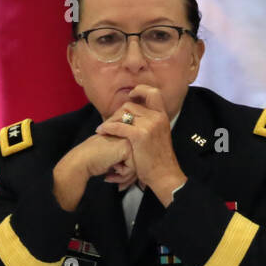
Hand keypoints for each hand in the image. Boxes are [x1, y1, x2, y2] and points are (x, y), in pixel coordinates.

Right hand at [53, 133, 133, 210]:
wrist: (80, 161)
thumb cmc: (92, 160)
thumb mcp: (112, 157)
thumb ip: (125, 160)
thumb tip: (140, 177)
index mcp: (123, 136)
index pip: (134, 157)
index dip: (126, 172)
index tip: (113, 175)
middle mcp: (127, 136)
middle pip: (137, 161)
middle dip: (127, 176)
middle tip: (114, 181)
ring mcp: (128, 140)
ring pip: (136, 166)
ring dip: (124, 177)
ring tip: (111, 178)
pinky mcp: (127, 148)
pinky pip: (132, 168)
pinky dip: (122, 175)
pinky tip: (110, 173)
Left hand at [96, 85, 185, 203]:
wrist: (165, 174)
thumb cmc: (159, 159)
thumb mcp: (160, 136)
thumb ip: (151, 123)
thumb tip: (137, 116)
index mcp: (162, 116)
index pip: (152, 92)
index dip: (140, 90)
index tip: (131, 96)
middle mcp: (157, 117)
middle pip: (131, 104)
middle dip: (117, 112)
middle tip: (111, 121)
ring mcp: (149, 125)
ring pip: (123, 113)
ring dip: (111, 120)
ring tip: (104, 128)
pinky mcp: (139, 135)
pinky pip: (118, 126)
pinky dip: (107, 128)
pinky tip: (101, 132)